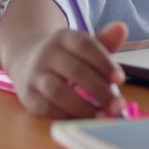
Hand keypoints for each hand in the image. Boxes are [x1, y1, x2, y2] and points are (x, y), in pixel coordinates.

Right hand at [6, 22, 128, 118]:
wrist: (27, 60)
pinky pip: (45, 108)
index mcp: (64, 37)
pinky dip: (66, 116)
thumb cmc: (66, 57)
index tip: (120, 79)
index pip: (84, 46)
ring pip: (57, 91)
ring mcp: (34, 74)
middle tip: (117, 105)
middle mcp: (47, 54)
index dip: (103, 62)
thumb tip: (122, 28)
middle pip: (74, 70)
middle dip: (99, 90)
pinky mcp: (27, 95)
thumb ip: (104, 41)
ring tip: (102, 116)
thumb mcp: (83, 46)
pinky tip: (82, 120)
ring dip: (83, 107)